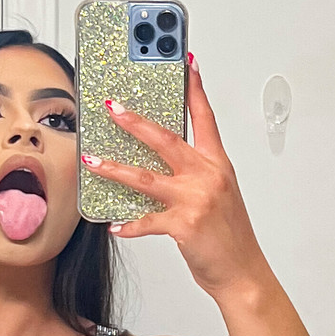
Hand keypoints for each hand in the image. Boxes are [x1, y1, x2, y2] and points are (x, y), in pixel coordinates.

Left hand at [82, 57, 270, 300]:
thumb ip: (194, 174)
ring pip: (145, 177)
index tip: (186, 63)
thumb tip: (159, 162)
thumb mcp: (219, 195)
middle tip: (113, 107)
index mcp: (218, 165)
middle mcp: (208, 177)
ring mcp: (196, 200)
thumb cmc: (229, 236)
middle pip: (166, 139)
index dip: (195, 89)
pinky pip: (146, 221)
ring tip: (92, 159)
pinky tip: (115, 225)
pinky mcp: (183, 225)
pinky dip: (128, 225)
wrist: (242, 272)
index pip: (204, 118)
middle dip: (135, 121)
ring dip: (114, 167)